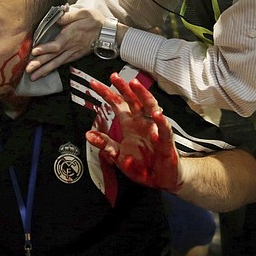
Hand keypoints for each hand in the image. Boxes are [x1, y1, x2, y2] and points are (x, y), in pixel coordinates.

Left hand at [25, 6, 105, 79]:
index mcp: (71, 35)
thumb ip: (68, 15)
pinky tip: (43, 73)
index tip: (35, 51)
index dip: (46, 48)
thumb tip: (56, 17)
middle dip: (40, 64)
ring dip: (44, 70)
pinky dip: (52, 69)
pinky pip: (61, 64)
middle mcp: (70, 46)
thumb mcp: (83, 13)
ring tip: (33, 77)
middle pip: (53, 57)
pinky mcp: (74, 56)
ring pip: (56, 63)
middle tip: (28, 70)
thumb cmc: (94, 20)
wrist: (107, 33)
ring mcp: (72, 53)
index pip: (57, 44)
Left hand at [86, 73, 182, 191]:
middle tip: (114, 77)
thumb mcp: (118, 156)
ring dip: (143, 96)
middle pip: (132, 100)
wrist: (160, 179)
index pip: (117, 104)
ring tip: (135, 85)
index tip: (94, 85)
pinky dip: (161, 122)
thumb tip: (89, 135)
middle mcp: (142, 123)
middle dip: (123, 88)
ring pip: (150, 107)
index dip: (106, 94)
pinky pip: (164, 130)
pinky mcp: (166, 142)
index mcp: (130, 124)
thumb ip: (105, 144)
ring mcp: (154, 130)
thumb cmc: (142, 165)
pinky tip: (157, 114)